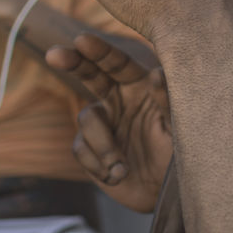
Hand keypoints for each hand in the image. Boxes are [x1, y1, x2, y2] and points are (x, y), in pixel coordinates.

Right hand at [47, 33, 172, 211]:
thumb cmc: (177, 153)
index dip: (100, 51)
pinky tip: (117, 175)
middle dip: (73, 62)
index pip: (118, 63)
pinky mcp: (90, 148)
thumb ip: (168, 101)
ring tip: (122, 167)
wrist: (162, 191)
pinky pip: (81, 149)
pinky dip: (98, 164)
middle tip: (55, 54)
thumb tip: (156, 75)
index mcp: (140, 86)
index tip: (82, 40)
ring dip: (102, 145)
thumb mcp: (177, 127)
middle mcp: (118, 99)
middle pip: (90, 73)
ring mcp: (103, 123)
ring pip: (86, 119)